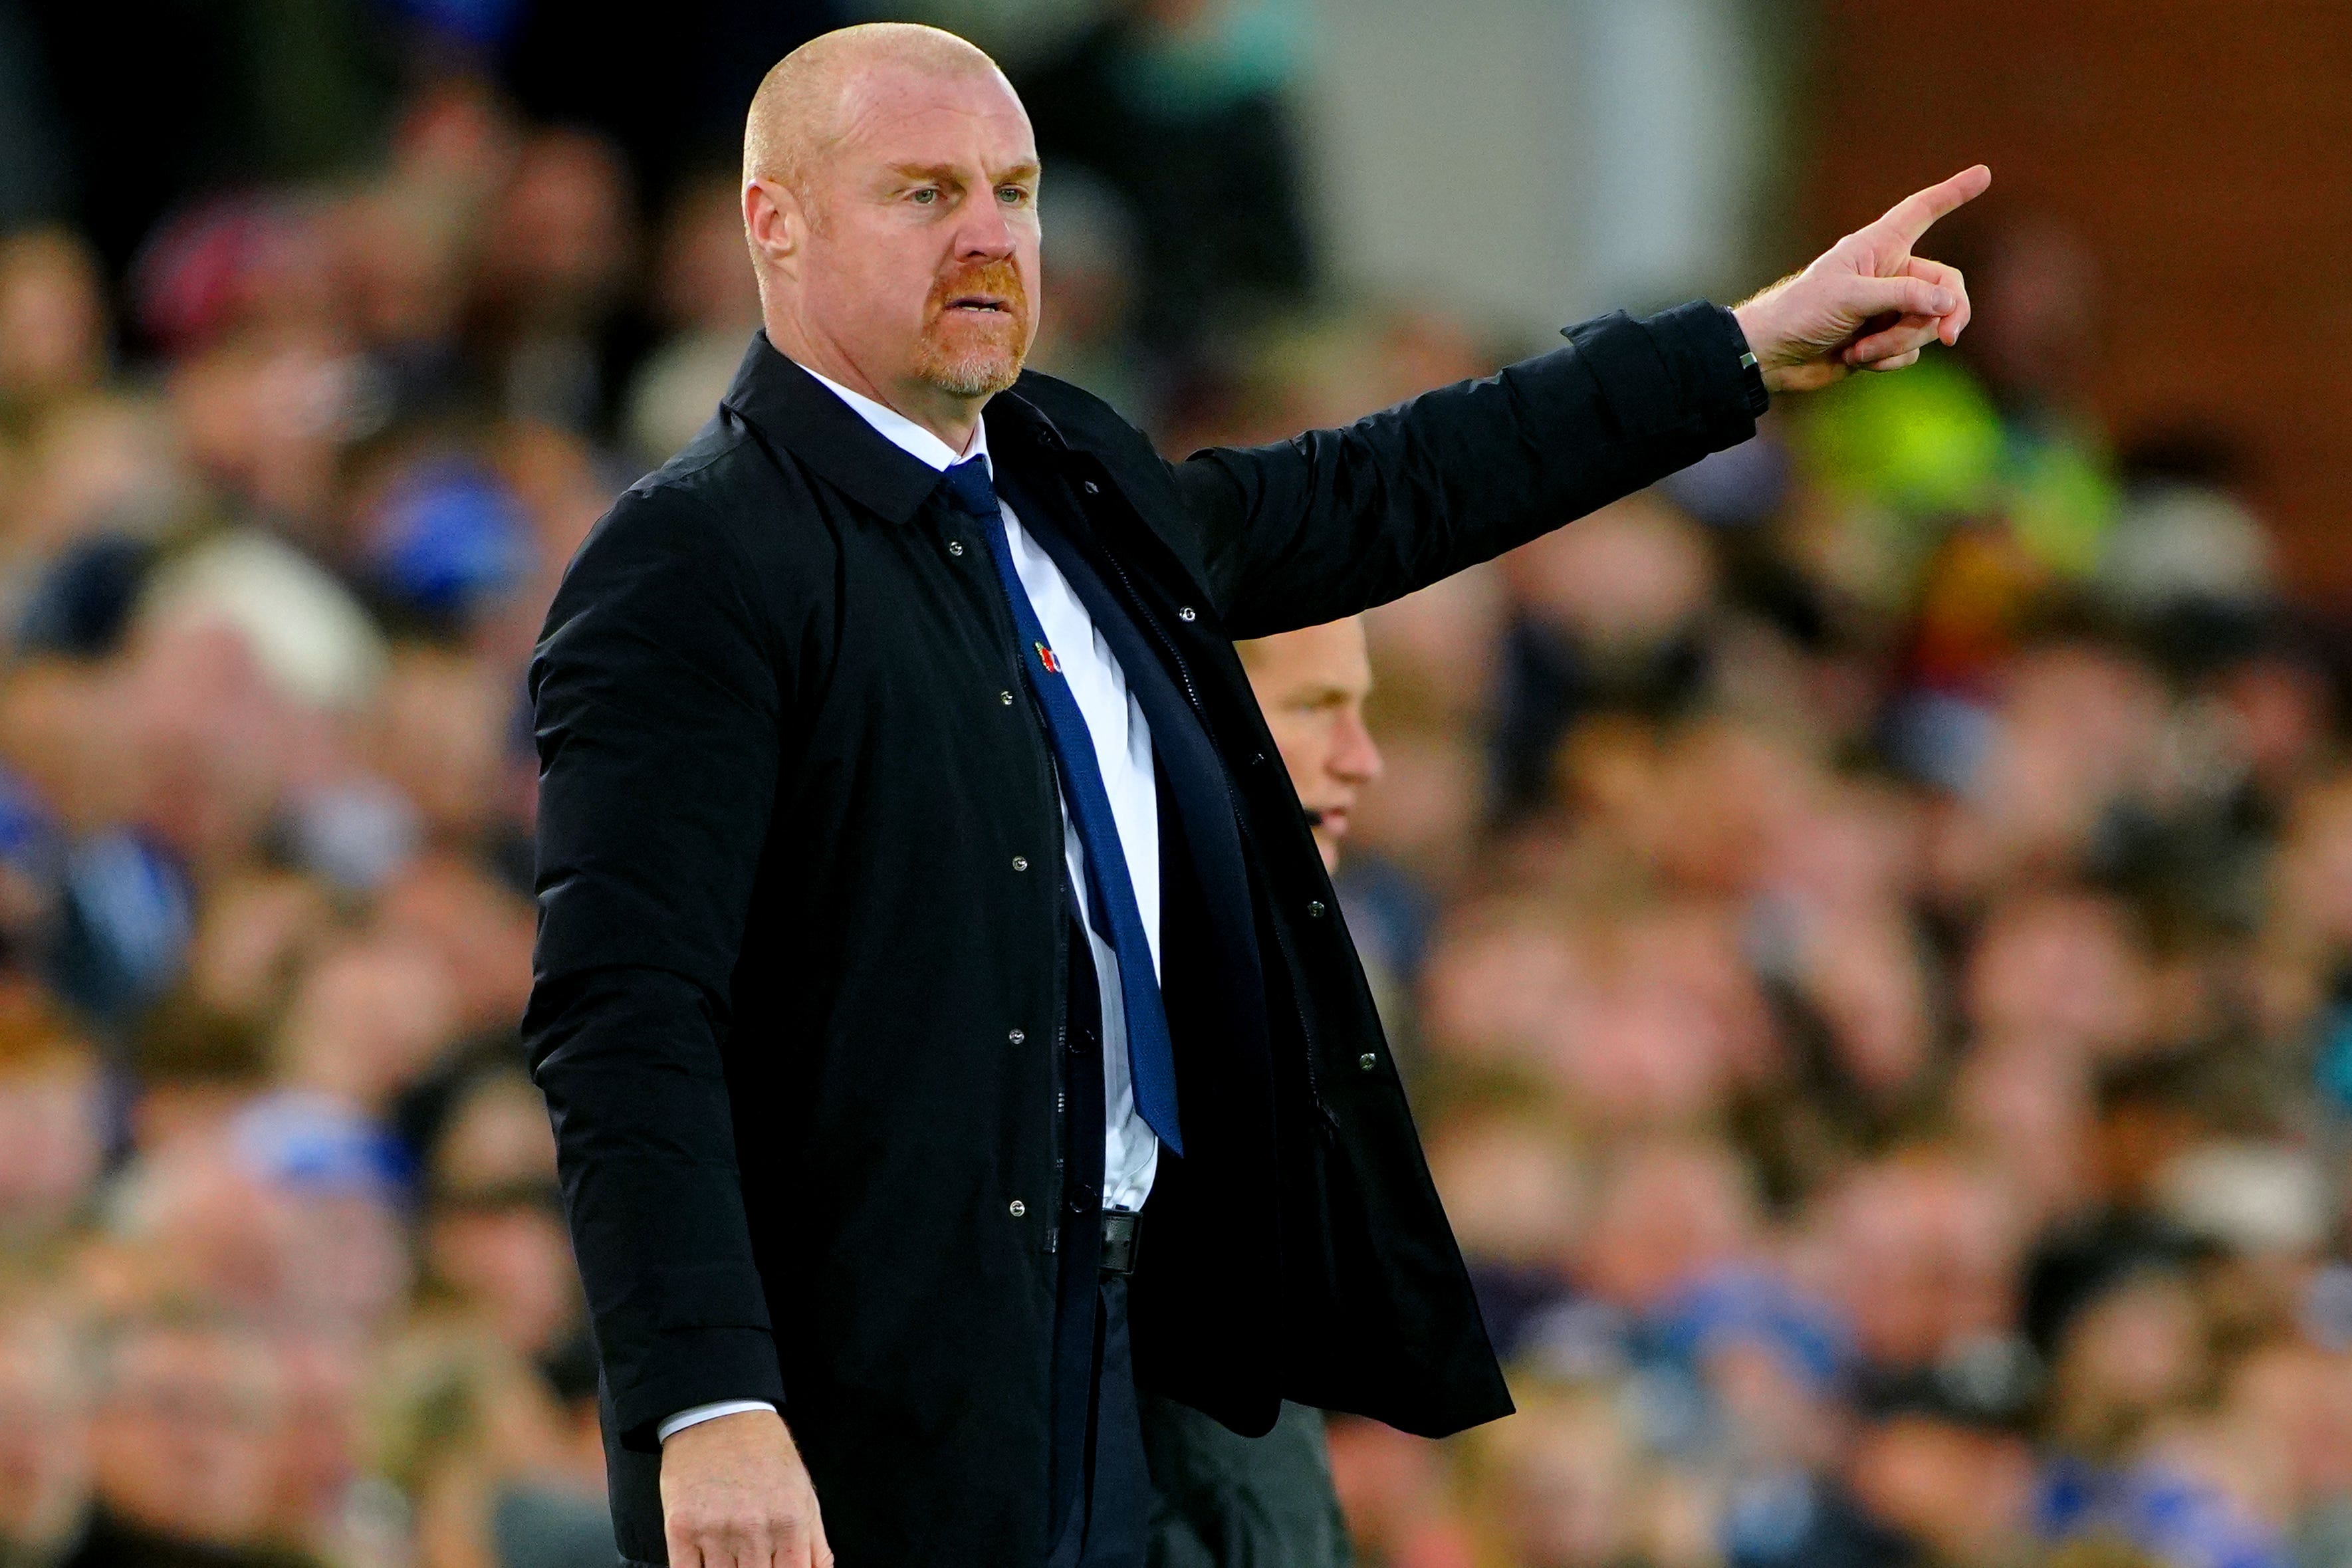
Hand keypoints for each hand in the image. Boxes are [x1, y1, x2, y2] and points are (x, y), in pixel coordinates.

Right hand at [660, 1409, 832, 1567]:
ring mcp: (715, 1532)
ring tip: (733, 1560)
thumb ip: (816, 1546)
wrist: (720, 1415)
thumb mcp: (804, 1494)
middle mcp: (754, 1530)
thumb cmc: (765, 1454)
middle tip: (754, 1563)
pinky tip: (707, 1565)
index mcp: (790, 1523)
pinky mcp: (681, 1529)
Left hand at [1731, 164, 1991, 394]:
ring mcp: (1889, 309)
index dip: (1953, 193)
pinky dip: (1889, 359)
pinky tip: (1857, 360)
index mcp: (1878, 246)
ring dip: (1899, 343)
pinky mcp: (1884, 341)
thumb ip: (1903, 297)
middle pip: (1946, 286)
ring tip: (1860, 350)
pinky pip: (1911, 351)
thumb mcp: (1851, 298)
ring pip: (1929, 324)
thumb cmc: (1802, 313)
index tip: (1984, 174)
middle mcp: (1890, 273)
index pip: (1922, 211)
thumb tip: (1950, 304)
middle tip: (1948, 336)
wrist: (1773, 357)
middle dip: (1946, 313)